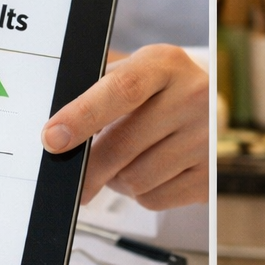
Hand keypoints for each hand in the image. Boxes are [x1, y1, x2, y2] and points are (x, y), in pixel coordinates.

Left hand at [41, 44, 207, 209]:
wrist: (212, 111)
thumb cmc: (160, 92)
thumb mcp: (135, 73)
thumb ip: (98, 93)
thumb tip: (57, 132)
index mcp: (166, 64)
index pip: (122, 90)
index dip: (83, 116)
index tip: (52, 138)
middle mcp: (193, 97)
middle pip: (122, 145)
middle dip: (88, 168)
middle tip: (74, 179)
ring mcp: (206, 139)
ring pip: (134, 179)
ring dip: (117, 179)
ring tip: (126, 162)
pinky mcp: (210, 177)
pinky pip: (153, 200)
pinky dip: (139, 194)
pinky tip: (147, 174)